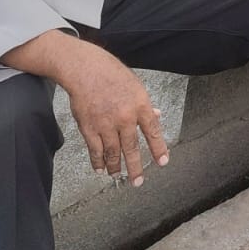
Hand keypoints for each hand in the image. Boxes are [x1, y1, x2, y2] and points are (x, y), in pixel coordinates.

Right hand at [61, 44, 169, 184]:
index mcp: (140, 105)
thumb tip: (157, 116)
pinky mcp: (89, 128)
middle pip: (132, 148)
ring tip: (118, 176)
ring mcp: (106, 124)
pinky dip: (98, 162)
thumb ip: (145, 105)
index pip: (153, 131)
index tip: (163, 162)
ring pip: (112, 153)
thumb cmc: (111, 74)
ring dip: (115, 167)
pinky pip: (95, 150)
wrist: (85, 69)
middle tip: (138, 181)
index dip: (158, 148)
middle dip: (136, 167)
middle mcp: (124, 117)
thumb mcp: (135, 86)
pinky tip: (101, 169)